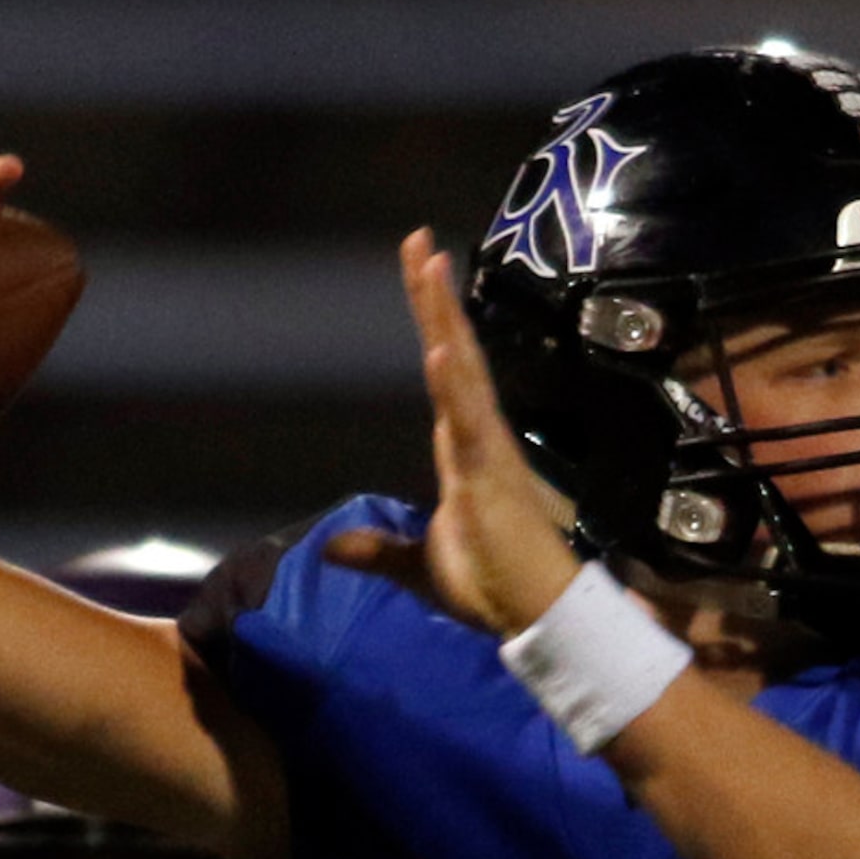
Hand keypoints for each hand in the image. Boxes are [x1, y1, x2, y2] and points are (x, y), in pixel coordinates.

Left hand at [324, 228, 578, 636]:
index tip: (419, 269)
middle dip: (434, 299)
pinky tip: (439, 349)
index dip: (431, 322)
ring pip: (461, 373)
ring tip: (430, 266)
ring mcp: (488, 452)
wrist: (530, 617)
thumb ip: (377, 550)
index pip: (442, 372)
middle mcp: (477, 438)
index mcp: (462, 450)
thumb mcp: (416, 566)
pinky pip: (472, 421)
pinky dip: (455, 386)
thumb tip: (329, 547)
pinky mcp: (494, 475)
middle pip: (452, 354)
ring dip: (444, 320)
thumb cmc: (490, 587)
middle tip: (418, 241)